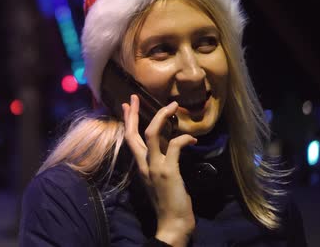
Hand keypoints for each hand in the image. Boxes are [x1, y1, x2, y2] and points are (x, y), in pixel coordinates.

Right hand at [122, 95, 196, 246]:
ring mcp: (154, 167)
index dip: (127, 121)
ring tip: (172, 106)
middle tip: (134, 97)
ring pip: (151, 134)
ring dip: (161, 117)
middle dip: (133, 113)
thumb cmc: (168, 204)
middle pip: (133, 133)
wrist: (171, 224)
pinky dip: (183, 139)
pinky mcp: (168, 171)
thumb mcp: (159, 180)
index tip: (127, 106)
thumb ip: (159, 164)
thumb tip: (168, 148)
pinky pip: (174, 147)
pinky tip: (192, 139)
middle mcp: (143, 164)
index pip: (129, 139)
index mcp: (140, 166)